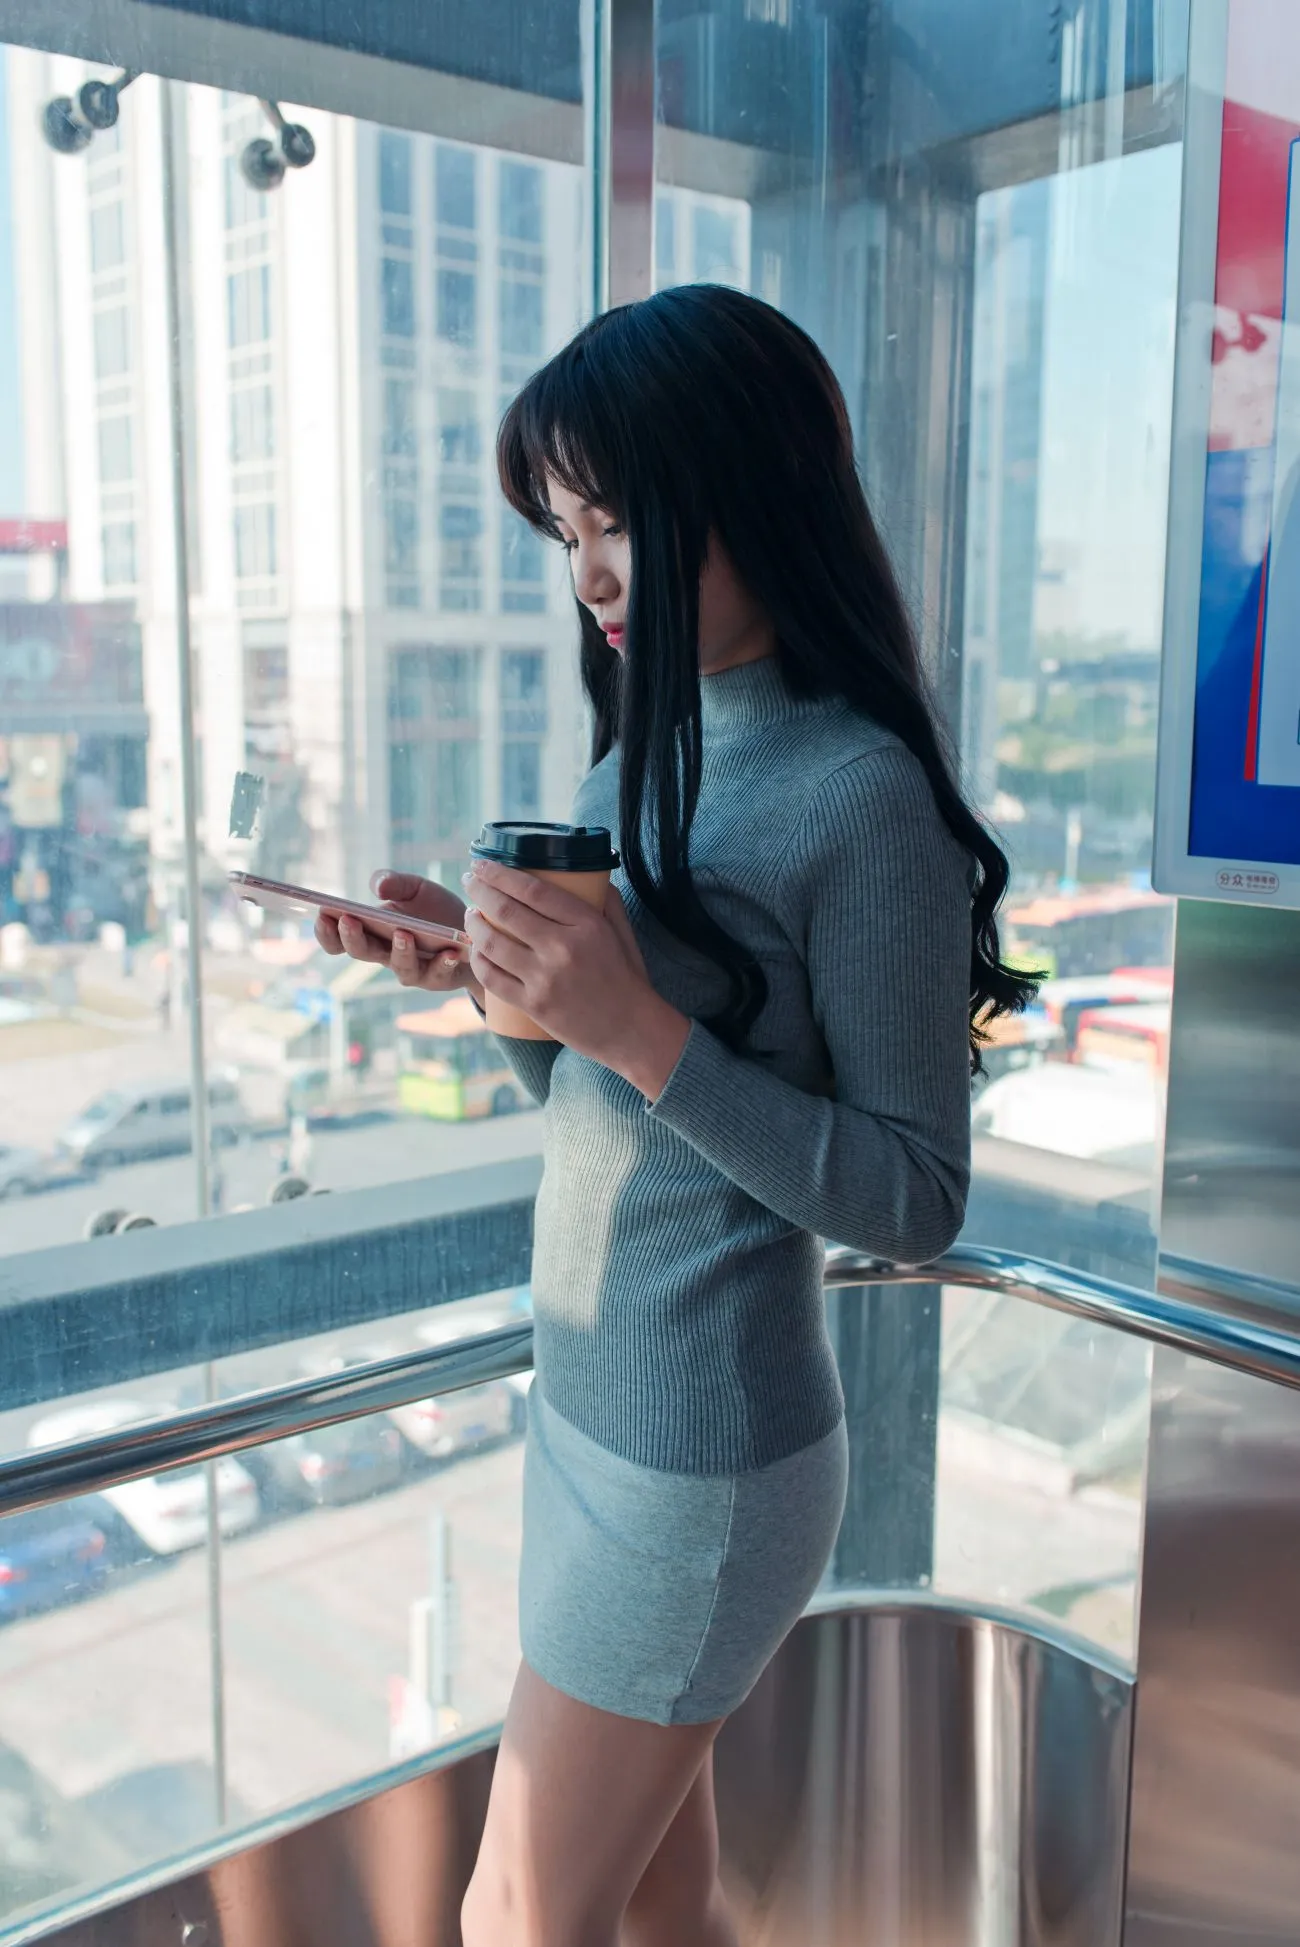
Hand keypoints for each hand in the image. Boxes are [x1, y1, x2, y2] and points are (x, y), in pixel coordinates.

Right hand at [315, 870, 483, 1002]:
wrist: (474, 930)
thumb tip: (379, 886)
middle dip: (352, 937)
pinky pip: (438, 974)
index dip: (327, 932)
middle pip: (362, 952)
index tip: (322, 915)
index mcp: (372, 933)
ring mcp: (413, 968)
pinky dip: (443, 964)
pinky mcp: (440, 976)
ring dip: (400, 951)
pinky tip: (450, 952)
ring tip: (403, 934)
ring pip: (400, 966)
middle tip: (349, 920)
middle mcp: (387, 954)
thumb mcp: (416, 888)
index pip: (339, 939)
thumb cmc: (435, 910)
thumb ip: (395, 882)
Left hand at [464, 861, 688, 1098]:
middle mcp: (563, 948)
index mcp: (587, 924)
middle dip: (479, 890)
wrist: (632, 1031)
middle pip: (506, 910)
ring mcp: (545, 979)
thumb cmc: (627, 979)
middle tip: (469, 880)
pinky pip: (492, 978)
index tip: (483, 864)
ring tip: (470, 913)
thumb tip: (590, 873)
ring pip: (493, 943)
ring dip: (473, 924)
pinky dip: (478, 960)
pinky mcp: (533, 1005)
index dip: (500, 873)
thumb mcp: (623, 933)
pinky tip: (476, 949)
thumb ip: (608, 901)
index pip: (534, 890)